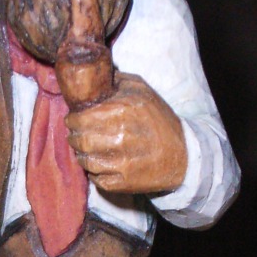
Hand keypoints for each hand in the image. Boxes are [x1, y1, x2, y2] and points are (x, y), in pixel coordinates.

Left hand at [65, 73, 187, 194]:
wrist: (183, 154)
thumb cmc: (160, 120)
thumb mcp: (143, 91)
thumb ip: (117, 80)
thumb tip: (93, 74)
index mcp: (123, 111)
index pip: (81, 118)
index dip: (72, 119)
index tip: (72, 119)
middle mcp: (120, 137)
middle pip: (80, 140)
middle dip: (73, 136)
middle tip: (75, 134)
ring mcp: (121, 162)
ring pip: (84, 160)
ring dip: (81, 154)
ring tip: (85, 149)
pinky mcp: (123, 182)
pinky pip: (95, 178)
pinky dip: (93, 172)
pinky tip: (99, 164)